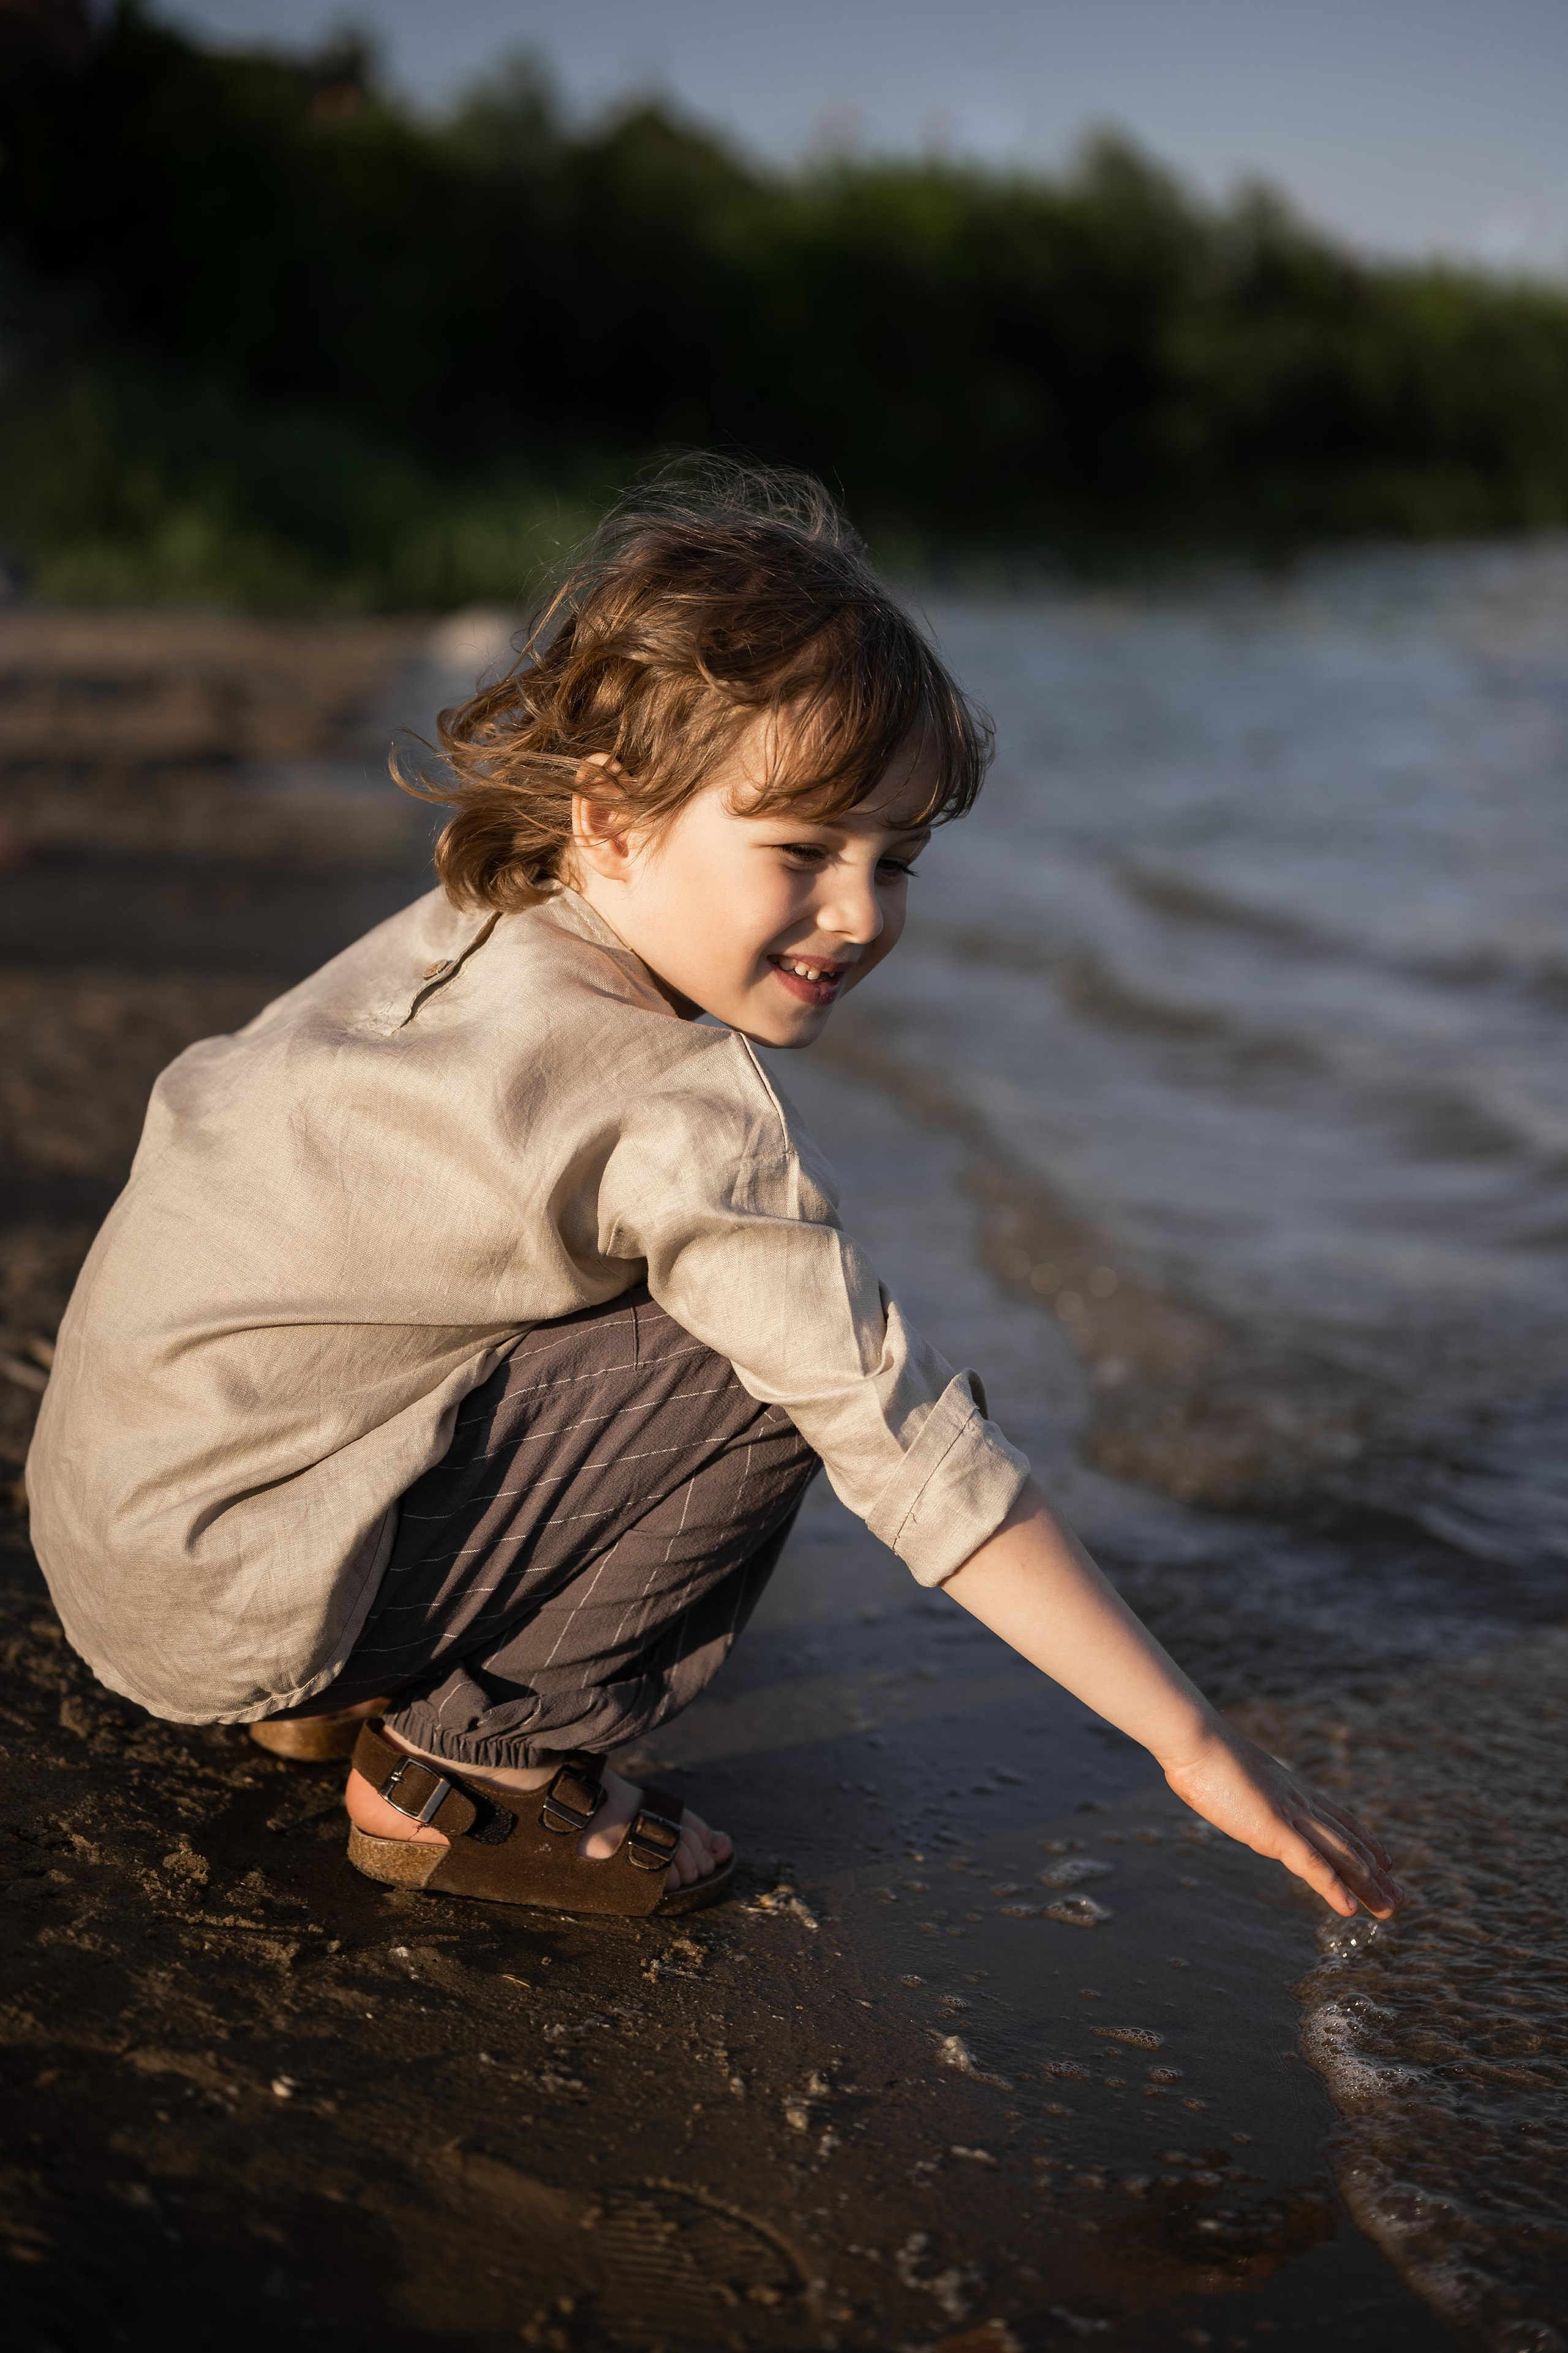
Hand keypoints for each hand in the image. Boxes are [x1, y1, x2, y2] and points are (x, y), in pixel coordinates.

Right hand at [1161, 1719, 1402, 1918]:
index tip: (1385, 1860)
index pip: (1339, 1819)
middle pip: (1347, 1842)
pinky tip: (1349, 1909)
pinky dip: (1333, 1888)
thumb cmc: (1201, 1752)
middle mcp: (1300, 1803)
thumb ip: (1243, 1789)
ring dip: (1367, 1885)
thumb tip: (1231, 1791)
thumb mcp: (1231, 1774)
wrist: (1196, 1739)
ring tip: (1388, 1910)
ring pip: (1340, 1855)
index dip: (1364, 1841)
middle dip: (1374, 1872)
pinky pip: (1312, 1864)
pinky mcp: (1275, 1830)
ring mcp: (1290, 1816)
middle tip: (1397, 1898)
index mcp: (1291, 1790)